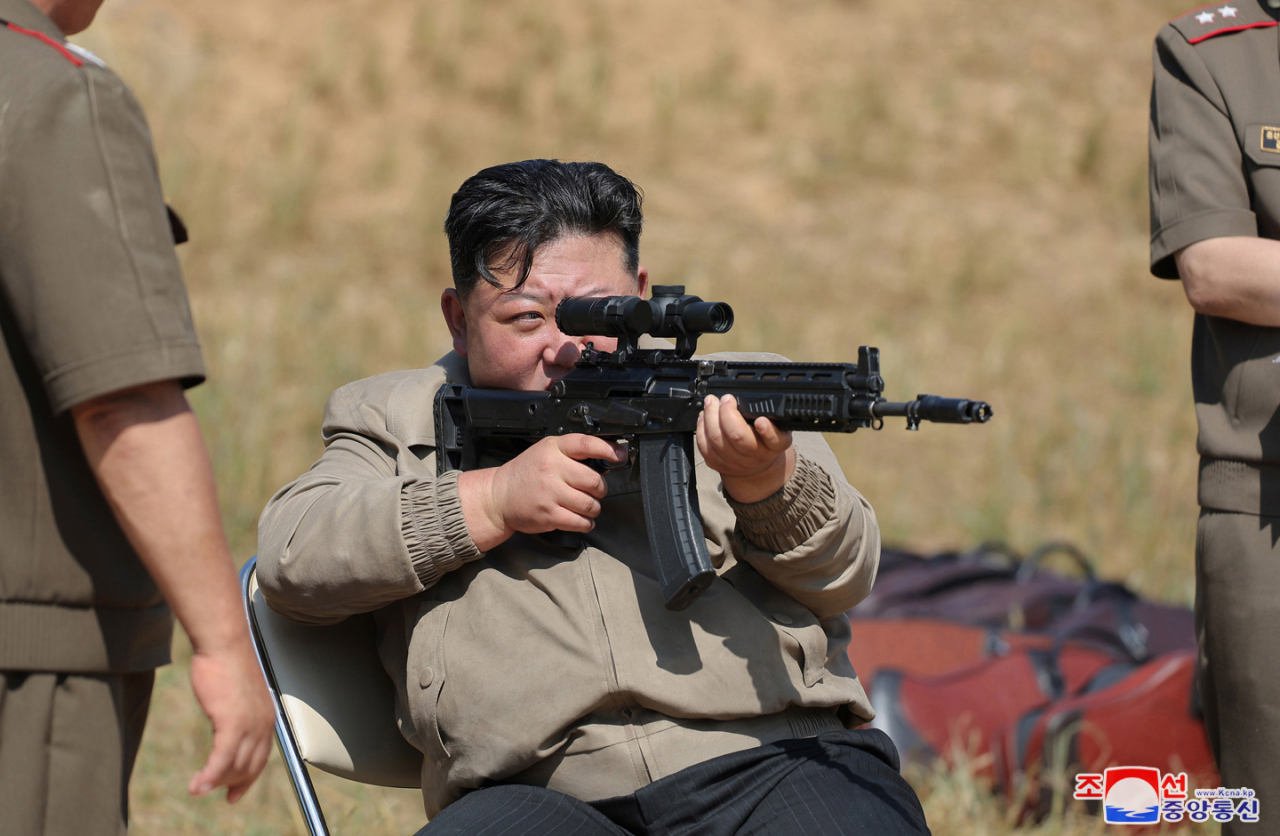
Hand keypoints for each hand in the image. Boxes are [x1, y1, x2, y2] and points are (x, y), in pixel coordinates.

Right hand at [187, 643, 274, 802]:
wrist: (224, 643)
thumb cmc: (226, 662)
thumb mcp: (238, 692)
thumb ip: (237, 710)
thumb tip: (227, 721)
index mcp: (267, 716)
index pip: (261, 757)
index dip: (248, 778)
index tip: (235, 793)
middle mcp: (264, 723)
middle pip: (249, 765)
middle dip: (230, 782)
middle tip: (210, 790)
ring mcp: (250, 724)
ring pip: (235, 766)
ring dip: (215, 782)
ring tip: (197, 789)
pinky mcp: (232, 722)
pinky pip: (222, 759)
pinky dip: (209, 775)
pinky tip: (197, 785)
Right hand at [459, 434, 626, 550]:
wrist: (499, 496)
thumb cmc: (527, 473)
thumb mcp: (546, 451)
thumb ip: (573, 453)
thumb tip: (608, 458)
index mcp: (553, 449)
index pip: (585, 444)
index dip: (607, 449)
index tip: (620, 455)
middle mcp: (552, 469)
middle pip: (594, 481)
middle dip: (600, 489)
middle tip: (594, 490)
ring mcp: (550, 494)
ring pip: (590, 504)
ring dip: (593, 508)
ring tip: (584, 505)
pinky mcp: (549, 515)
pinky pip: (580, 522)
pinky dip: (586, 523)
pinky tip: (581, 519)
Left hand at [697, 394, 794, 503]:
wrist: (755, 465)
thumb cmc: (764, 440)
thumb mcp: (777, 427)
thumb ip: (770, 414)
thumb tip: (752, 395)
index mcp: (774, 446)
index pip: (774, 440)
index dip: (767, 431)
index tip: (761, 420)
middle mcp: (755, 456)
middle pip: (737, 436)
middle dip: (727, 412)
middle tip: (726, 399)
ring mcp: (734, 463)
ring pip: (716, 439)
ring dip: (710, 416)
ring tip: (712, 402)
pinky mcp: (717, 464)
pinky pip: (704, 446)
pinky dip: (701, 427)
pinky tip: (705, 416)